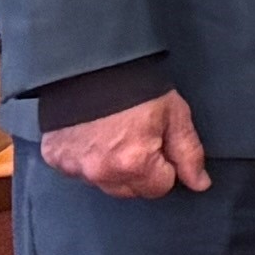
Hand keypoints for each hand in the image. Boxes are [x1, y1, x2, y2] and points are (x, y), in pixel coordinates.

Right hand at [38, 91, 210, 199]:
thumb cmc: (136, 87)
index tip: (160, 143)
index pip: (159, 188)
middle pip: (130, 190)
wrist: (91, 64)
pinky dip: (85, 158)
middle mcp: (100, 172)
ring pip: (103, 183)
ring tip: (114, 135)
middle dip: (139, 171)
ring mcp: (73, 167)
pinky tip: (92, 136)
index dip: (165, 166)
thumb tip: (200, 183)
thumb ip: (188, 153)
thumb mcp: (174, 115)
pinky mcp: (55, 157)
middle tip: (138, 137)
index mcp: (133, 164)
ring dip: (111, 167)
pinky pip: (76, 171)